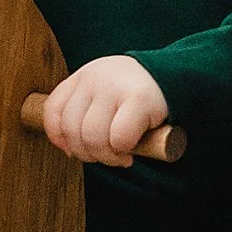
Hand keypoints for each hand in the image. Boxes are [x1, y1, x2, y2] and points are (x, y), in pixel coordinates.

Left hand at [42, 56, 167, 166]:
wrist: (179, 74)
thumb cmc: (138, 93)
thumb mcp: (105, 94)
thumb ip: (84, 112)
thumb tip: (69, 149)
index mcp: (83, 76)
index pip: (53, 110)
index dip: (58, 138)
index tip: (72, 151)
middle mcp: (95, 78)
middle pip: (72, 129)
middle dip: (87, 153)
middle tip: (106, 157)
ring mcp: (115, 88)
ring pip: (93, 137)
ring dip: (105, 157)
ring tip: (120, 157)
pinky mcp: (138, 100)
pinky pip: (119, 138)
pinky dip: (123, 151)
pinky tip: (131, 150)